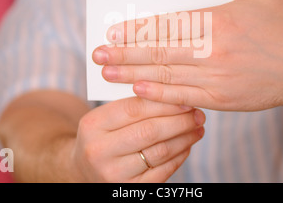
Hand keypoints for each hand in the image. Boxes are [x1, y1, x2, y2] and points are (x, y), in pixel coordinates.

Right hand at [70, 97, 204, 181]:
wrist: (84, 170)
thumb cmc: (101, 137)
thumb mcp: (104, 118)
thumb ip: (131, 104)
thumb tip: (173, 94)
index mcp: (93, 125)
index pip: (134, 108)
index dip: (164, 103)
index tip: (186, 99)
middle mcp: (99, 151)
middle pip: (150, 131)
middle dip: (180, 121)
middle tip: (198, 114)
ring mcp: (113, 173)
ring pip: (160, 152)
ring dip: (184, 138)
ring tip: (197, 128)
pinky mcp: (129, 190)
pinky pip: (162, 171)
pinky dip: (179, 156)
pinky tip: (187, 145)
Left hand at [92, 0, 282, 111]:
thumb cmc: (282, 26)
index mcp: (218, 20)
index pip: (168, 23)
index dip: (138, 28)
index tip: (114, 30)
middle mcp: (214, 48)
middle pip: (160, 50)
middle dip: (124, 52)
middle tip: (97, 53)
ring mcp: (218, 76)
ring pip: (166, 74)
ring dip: (133, 73)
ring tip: (107, 71)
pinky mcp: (222, 98)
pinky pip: (184, 96)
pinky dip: (159, 94)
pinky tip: (138, 90)